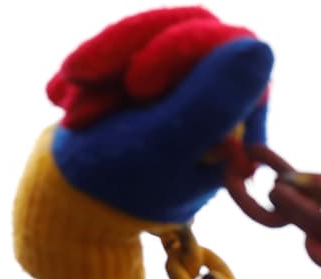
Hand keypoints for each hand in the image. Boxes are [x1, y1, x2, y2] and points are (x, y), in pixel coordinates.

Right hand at [14, 7, 273, 278]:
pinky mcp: (153, 75)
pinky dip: (91, 68)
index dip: (175, 53)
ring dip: (102, 61)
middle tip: (81, 78)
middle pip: (185, 31)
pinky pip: (124, 45)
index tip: (135, 85)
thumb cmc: (119, 186)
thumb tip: (260, 49)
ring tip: (66, 102)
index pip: (224, 50)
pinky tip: (61, 98)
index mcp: (241, 121)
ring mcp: (186, 83)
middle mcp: (221, 98)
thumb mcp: (163, 146)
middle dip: (126, 53)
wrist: (75, 205)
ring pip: (150, 33)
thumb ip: (210, 102)